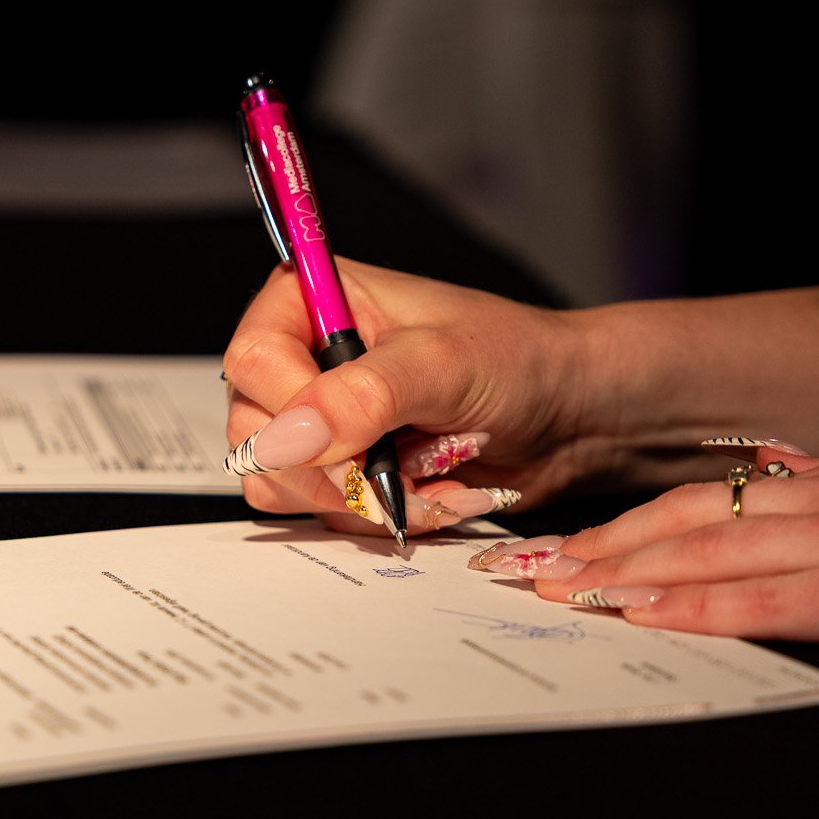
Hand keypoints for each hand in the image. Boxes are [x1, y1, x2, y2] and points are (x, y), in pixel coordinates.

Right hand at [221, 258, 609, 533]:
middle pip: (255, 433)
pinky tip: (434, 492)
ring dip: (363, 497)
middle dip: (334, 469)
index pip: (253, 361)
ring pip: (282, 483)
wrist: (565, 415)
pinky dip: (380, 516)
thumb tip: (289, 437)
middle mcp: (300, 359)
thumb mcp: (442, 365)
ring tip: (435, 475)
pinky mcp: (340, 470)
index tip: (355, 440)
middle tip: (399, 471)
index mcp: (311, 302)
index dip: (294, 411)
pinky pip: (323, 513)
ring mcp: (317, 421)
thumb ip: (363, 395)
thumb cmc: (514, 360)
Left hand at [514, 440, 818, 778]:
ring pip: (712, 550)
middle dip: (599, 542)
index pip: (719, 498)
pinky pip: (769, 600)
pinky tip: (643, 616)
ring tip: (551, 591)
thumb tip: (799, 510)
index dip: (635, 522)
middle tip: (521, 566)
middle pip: (692, 516)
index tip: (571, 542)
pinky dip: (694, 606)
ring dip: (622, 572)